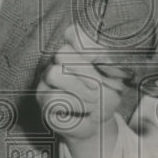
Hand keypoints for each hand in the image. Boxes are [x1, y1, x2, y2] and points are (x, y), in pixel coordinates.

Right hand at [36, 25, 125, 141]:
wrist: (99, 123)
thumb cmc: (105, 97)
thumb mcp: (115, 79)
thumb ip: (105, 65)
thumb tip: (94, 57)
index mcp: (76, 50)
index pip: (72, 33)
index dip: (85, 44)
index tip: (101, 60)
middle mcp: (58, 61)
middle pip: (62, 52)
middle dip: (86, 72)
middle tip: (99, 88)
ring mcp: (47, 79)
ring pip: (54, 73)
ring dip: (79, 89)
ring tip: (93, 100)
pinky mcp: (42, 99)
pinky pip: (54, 97)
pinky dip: (75, 104)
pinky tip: (83, 109)